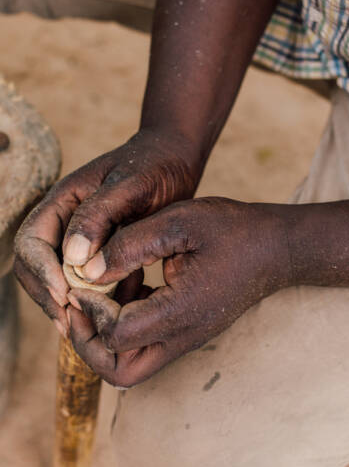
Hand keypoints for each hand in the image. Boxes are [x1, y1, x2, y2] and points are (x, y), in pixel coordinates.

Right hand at [14, 129, 200, 332]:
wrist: (176, 163)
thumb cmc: (154, 166)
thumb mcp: (129, 184)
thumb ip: (98, 214)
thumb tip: (73, 258)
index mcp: (62, 202)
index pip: (31, 243)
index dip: (41, 272)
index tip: (65, 296)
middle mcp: (67, 223)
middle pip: (37, 267)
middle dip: (50, 296)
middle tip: (72, 324)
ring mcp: (85, 239)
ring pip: (63, 279)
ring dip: (72, 304)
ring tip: (92, 326)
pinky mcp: (105, 251)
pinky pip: (92, 282)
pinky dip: (100, 298)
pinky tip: (120, 310)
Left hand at [66, 197, 291, 386]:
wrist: (275, 248)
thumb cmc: (233, 230)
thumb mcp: (179, 223)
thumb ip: (131, 245)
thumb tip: (88, 269)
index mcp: (181, 311)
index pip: (118, 335)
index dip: (91, 309)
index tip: (85, 277)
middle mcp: (183, 335)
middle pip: (120, 370)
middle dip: (89, 342)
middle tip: (81, 303)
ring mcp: (187, 337)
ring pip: (132, 363)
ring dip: (106, 334)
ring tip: (106, 288)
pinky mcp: (188, 329)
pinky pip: (146, 343)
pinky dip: (125, 322)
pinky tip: (131, 282)